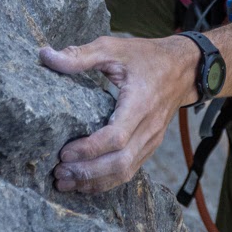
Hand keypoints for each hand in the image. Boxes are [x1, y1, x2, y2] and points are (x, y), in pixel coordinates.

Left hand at [40, 33, 197, 194]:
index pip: (116, 137)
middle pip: (120, 163)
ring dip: (95, 182)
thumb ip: (80, 55)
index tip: (63, 152)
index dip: (89, 149)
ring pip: (125, 172)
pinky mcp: (150, 146)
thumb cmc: (147, 57)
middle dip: (87, 172)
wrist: (184, 68)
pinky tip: (86, 182)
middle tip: (59, 173)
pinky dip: (107, 181)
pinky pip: (130, 171)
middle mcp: (149, 127)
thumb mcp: (113, 48)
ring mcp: (152, 140)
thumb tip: (46, 55)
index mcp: (140, 103)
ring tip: (67, 183)